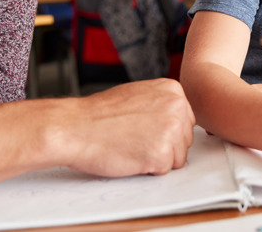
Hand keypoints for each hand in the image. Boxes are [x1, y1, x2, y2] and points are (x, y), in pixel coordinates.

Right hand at [62, 79, 194, 176]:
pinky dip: (147, 169)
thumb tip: (177, 120)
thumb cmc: (99, 113)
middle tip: (135, 139)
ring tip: (131, 145)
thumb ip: (161, 103)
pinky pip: (164, 170)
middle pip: (185, 140)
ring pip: (177, 157)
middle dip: (164, 145)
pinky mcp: (161, 154)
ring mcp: (171, 130)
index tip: (143, 129)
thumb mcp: (138, 94)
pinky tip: (129, 155)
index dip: (164, 131)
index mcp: (173, 91)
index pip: (186, 121)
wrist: (75, 127)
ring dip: (156, 158)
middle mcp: (177, 107)